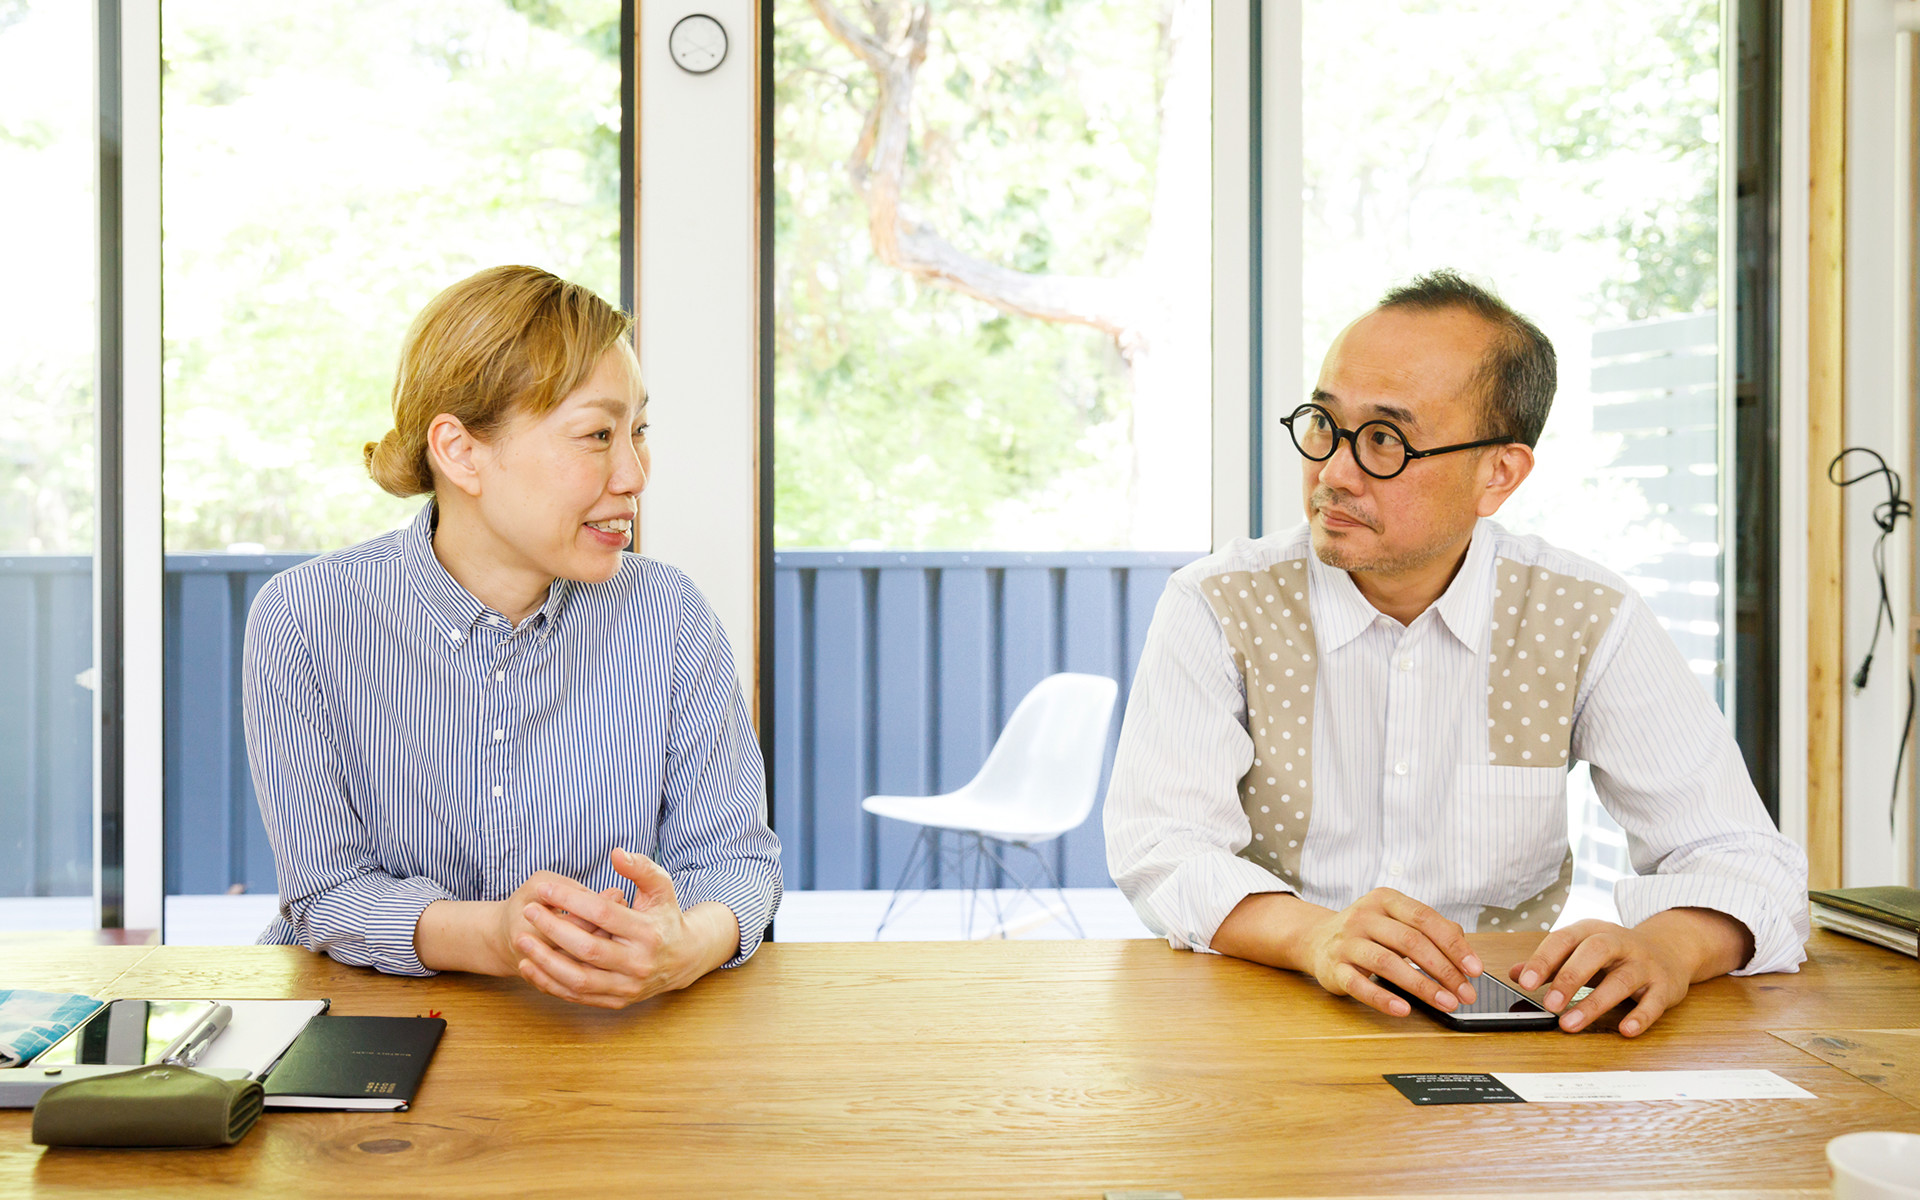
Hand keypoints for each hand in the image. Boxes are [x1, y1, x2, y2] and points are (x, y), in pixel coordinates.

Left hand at [512, 848, 738, 1008]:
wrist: (683, 959)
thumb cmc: (665, 917)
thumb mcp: (661, 887)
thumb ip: (641, 868)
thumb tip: (616, 853)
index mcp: (648, 933)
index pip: (603, 913)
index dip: (571, 899)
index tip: (546, 888)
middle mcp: (639, 963)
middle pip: (587, 948)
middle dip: (553, 929)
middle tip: (528, 911)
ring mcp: (628, 986)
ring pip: (578, 979)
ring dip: (545, 961)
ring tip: (522, 940)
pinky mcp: (617, 1001)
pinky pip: (577, 996)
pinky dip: (550, 983)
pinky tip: (530, 967)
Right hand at [1298, 887, 1484, 1017]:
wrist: (1316, 939)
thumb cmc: (1368, 932)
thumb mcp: (1397, 920)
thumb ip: (1431, 930)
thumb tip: (1464, 952)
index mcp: (1386, 900)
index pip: (1426, 919)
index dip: (1454, 945)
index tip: (1475, 969)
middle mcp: (1364, 916)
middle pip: (1410, 941)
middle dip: (1444, 970)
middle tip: (1465, 993)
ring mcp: (1346, 941)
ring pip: (1387, 963)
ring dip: (1421, 986)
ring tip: (1445, 1003)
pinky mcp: (1333, 967)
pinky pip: (1359, 984)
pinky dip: (1382, 999)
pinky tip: (1403, 1010)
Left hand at [1509, 908, 1751, 1036]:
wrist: (1669, 949)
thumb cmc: (1615, 954)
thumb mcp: (1581, 950)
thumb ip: (1550, 962)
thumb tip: (1516, 973)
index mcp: (1592, 931)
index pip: (1563, 940)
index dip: (1543, 960)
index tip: (1525, 983)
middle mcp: (1619, 943)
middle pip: (1593, 953)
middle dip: (1569, 978)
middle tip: (1548, 1005)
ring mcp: (1644, 964)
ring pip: (1620, 980)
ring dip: (1594, 1003)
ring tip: (1570, 1024)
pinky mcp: (1664, 986)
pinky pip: (1653, 1002)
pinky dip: (1640, 1016)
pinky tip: (1625, 1030)